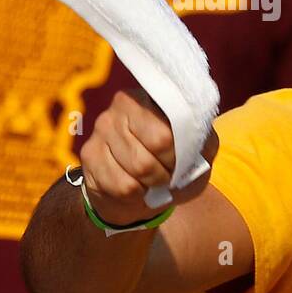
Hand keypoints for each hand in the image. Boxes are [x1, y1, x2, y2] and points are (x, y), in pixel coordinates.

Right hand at [78, 89, 217, 229]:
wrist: (139, 192)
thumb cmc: (172, 166)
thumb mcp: (197, 152)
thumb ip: (202, 141)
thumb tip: (198, 139)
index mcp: (152, 98)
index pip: (166, 133)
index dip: (177, 156)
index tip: (180, 162)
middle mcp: (121, 106)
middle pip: (151, 151)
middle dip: (165, 173)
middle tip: (167, 175)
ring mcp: (102, 129)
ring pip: (136, 169)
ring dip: (151, 184)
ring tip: (152, 181)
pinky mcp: (88, 153)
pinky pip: (121, 185)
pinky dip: (136, 195)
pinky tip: (134, 186)